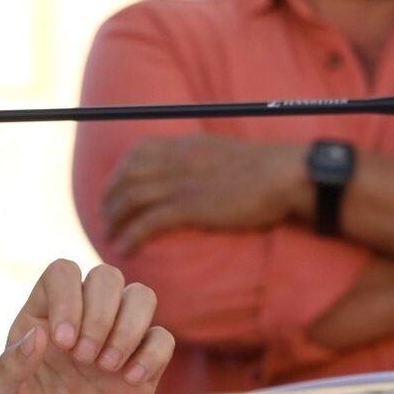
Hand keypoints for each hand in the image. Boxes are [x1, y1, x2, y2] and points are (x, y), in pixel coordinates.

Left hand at [0, 260, 173, 393]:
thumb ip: (6, 367)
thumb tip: (38, 335)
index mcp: (42, 315)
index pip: (62, 272)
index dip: (68, 297)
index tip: (62, 342)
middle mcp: (82, 319)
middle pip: (106, 276)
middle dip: (100, 313)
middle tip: (84, 357)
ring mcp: (115, 340)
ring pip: (141, 296)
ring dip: (128, 327)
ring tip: (106, 366)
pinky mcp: (143, 366)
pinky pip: (163, 337)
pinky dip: (152, 353)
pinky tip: (129, 380)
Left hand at [102, 134, 304, 251]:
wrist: (287, 175)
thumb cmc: (263, 168)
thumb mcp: (219, 151)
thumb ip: (195, 157)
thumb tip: (184, 170)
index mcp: (182, 145)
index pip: (135, 154)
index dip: (118, 176)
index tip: (115, 193)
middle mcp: (175, 160)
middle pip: (125, 178)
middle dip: (109, 200)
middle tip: (106, 220)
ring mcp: (181, 183)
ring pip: (130, 200)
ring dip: (114, 221)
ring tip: (110, 237)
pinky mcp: (190, 207)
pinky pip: (148, 222)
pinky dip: (131, 235)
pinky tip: (125, 248)